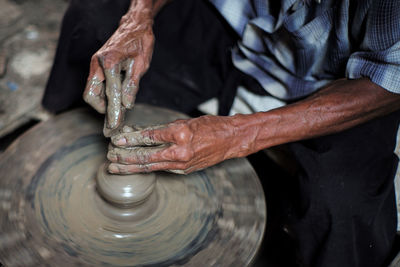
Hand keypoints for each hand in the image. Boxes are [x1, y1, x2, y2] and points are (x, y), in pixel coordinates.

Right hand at [83, 11, 153, 134]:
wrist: (135, 25)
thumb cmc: (140, 42)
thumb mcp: (141, 64)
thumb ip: (132, 85)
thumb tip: (126, 105)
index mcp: (109, 62)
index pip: (111, 93)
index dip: (113, 112)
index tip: (115, 126)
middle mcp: (97, 63)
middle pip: (91, 95)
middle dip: (102, 110)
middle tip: (114, 121)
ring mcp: (95, 64)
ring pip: (92, 91)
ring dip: (103, 103)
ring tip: (117, 113)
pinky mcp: (97, 65)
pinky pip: (96, 85)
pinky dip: (104, 95)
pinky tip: (116, 101)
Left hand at [106, 115, 244, 173]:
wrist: (231, 140)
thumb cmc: (210, 126)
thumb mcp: (184, 122)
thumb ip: (162, 129)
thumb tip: (140, 133)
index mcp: (179, 134)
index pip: (149, 137)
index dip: (130, 139)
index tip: (116, 139)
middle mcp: (179, 151)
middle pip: (146, 155)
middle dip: (125, 157)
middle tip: (109, 157)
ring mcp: (182, 164)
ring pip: (151, 166)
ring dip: (131, 167)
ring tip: (115, 168)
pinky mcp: (185, 171)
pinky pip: (162, 168)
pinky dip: (147, 167)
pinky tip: (136, 167)